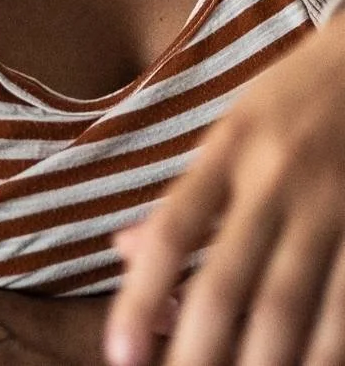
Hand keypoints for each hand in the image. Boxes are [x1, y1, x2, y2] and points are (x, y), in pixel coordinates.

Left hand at [103, 14, 344, 365]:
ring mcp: (332, 208)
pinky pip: (344, 312)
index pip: (174, 228)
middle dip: (196, 352)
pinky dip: (323, 353)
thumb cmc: (295, 102)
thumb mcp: (233, 127)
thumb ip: (188, 193)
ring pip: (288, 308)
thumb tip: (127, 252)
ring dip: (258, 364)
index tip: (119, 353)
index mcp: (231, 147)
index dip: (141, 295)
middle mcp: (277, 178)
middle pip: (228, 283)